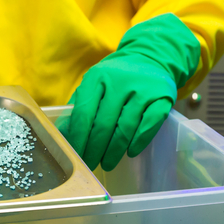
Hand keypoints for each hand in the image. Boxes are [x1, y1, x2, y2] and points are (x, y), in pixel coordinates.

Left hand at [64, 14, 199, 171]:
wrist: (150, 58)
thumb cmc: (115, 79)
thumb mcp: (94, 85)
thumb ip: (78, 107)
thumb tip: (62, 136)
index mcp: (97, 77)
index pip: (83, 114)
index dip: (78, 139)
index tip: (75, 156)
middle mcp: (120, 81)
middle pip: (103, 124)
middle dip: (94, 150)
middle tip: (90, 165)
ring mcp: (142, 89)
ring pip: (125, 128)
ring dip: (114, 151)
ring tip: (107, 163)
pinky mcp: (161, 97)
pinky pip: (148, 125)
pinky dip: (138, 142)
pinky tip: (131, 152)